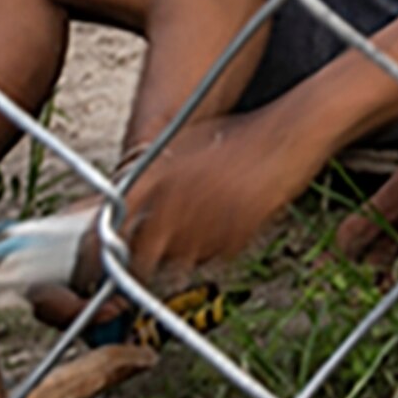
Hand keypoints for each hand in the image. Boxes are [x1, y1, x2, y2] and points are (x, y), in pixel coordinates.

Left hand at [117, 105, 316, 291]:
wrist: (290, 134)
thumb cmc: (244, 135)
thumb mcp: (186, 144)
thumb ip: (154, 176)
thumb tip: (127, 205)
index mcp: (158, 175)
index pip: (116, 222)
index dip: (107, 246)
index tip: (107, 258)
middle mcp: (176, 198)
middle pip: (144, 252)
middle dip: (147, 260)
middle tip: (151, 263)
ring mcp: (207, 218)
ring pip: (181, 260)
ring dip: (186, 253)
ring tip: (203, 230)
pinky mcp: (236, 233)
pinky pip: (216, 256)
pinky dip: (219, 247)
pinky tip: (229, 223)